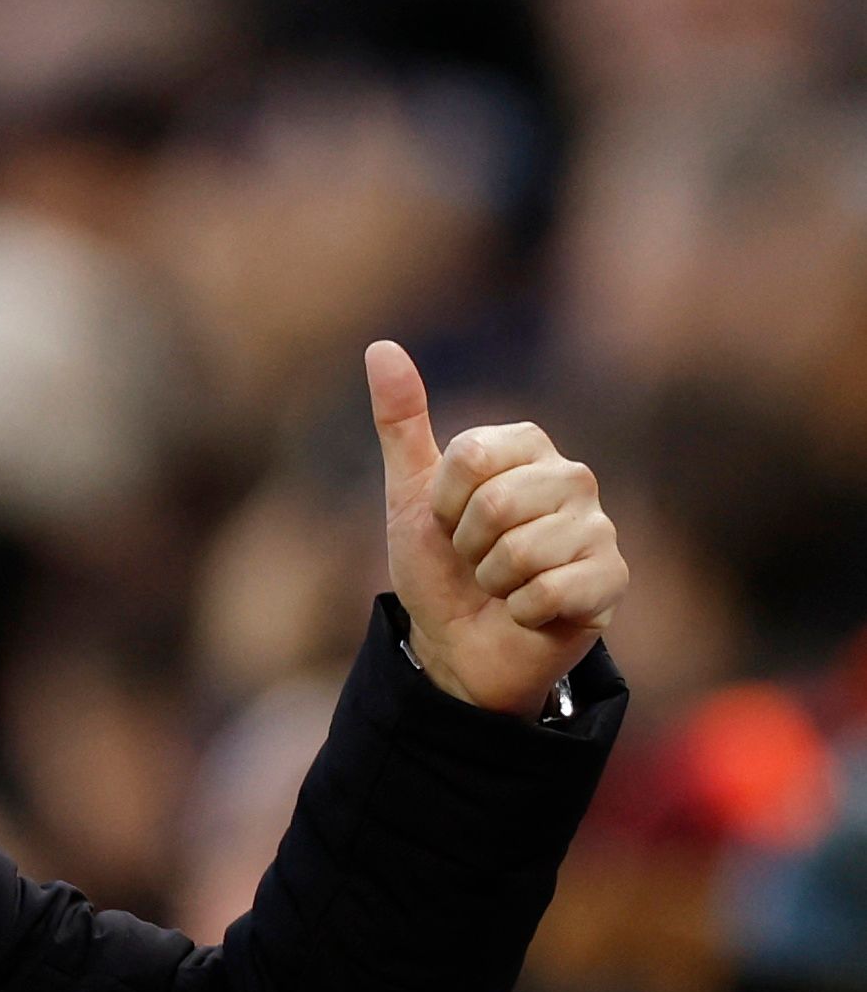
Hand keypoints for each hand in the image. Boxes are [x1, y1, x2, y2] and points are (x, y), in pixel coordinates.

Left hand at [366, 340, 627, 718]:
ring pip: (522, 550)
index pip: (471, 456)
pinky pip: (550, 591)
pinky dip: (522, 610)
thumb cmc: (440, 566)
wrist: (458, 644)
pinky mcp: (610, 579)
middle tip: (476, 560)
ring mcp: (598, 528)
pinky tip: (529, 610)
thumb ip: (400, 422)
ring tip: (501, 585)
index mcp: (527, 447)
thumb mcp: (409, 495)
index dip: (444, 502)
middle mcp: (572, 478)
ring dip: (493, 581)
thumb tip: (380, 346)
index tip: (448, 521)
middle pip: (497, 503)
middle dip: (467, 545)